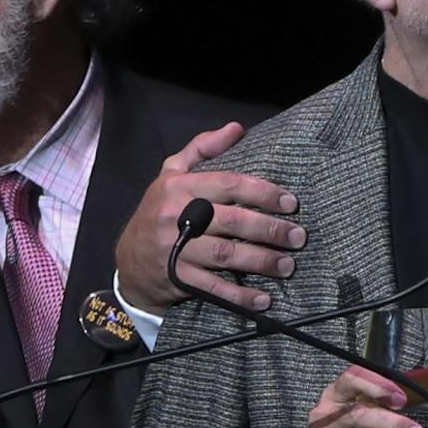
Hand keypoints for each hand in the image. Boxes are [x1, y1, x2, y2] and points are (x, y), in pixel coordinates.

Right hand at [115, 122, 303, 312]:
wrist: (128, 260)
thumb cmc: (159, 210)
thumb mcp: (172, 172)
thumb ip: (203, 148)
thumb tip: (237, 128)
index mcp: (179, 186)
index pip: (228, 184)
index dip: (262, 193)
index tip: (291, 203)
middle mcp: (176, 216)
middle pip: (232, 221)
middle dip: (270, 229)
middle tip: (298, 237)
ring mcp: (175, 249)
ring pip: (226, 255)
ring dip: (261, 261)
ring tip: (287, 266)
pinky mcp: (176, 278)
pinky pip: (213, 288)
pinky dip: (239, 295)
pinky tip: (262, 299)